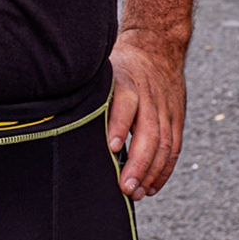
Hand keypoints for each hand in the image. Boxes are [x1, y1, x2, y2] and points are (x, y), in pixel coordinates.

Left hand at [107, 29, 186, 201]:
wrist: (158, 46)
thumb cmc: (121, 65)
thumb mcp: (105, 71)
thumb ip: (93, 94)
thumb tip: (61, 119)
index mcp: (127, 82)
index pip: (125, 103)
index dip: (119, 125)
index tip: (111, 147)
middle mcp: (149, 96)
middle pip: (148, 131)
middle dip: (138, 162)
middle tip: (125, 187)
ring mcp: (166, 107)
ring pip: (164, 143)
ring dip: (152, 172)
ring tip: (137, 193)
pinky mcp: (177, 117)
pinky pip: (174, 147)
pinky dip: (164, 170)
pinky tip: (151, 186)